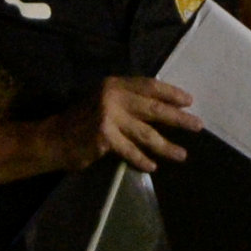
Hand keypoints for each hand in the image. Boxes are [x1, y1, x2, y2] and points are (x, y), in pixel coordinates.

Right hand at [52, 77, 200, 172]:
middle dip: (178, 118)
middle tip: (198, 125)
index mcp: (115, 84)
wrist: (52, 138)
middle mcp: (113, 96)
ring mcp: (108, 116)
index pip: (149, 85)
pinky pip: (130, 150)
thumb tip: (160, 108)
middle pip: (154, 107)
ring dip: (166, 145)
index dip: (171, 93)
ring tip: (182, 155)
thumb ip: (126, 100)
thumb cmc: (80, 121)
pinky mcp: (104, 136)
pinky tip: (153, 166)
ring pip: (146, 132)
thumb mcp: (103, 101)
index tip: (189, 101)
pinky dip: (142, 159)